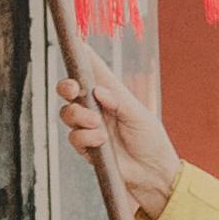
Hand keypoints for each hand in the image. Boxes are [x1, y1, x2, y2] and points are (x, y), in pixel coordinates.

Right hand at [60, 70, 181, 219]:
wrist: (152, 174)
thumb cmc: (151, 141)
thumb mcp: (139, 115)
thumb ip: (118, 101)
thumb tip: (98, 90)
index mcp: (112, 95)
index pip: (94, 72)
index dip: (82, 57)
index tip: (75, 44)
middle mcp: (97, 109)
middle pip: (70, 91)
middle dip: (66, 86)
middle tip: (73, 90)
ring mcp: (90, 128)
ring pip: (67, 113)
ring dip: (79, 116)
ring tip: (97, 124)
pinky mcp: (86, 147)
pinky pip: (74, 137)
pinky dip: (85, 137)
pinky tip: (100, 140)